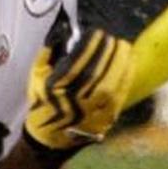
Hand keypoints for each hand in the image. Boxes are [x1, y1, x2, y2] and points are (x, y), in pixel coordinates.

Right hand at [25, 26, 134, 154]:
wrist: (49, 140)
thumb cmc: (43, 101)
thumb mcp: (37, 74)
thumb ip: (48, 50)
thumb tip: (64, 28)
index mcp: (55, 89)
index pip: (77, 63)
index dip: (91, 46)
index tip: (99, 32)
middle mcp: (73, 103)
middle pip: (96, 74)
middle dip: (108, 53)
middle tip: (115, 38)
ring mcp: (90, 114)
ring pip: (111, 86)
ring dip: (121, 64)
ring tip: (125, 47)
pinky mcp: (104, 122)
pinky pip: (119, 97)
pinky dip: (126, 78)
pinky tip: (130, 64)